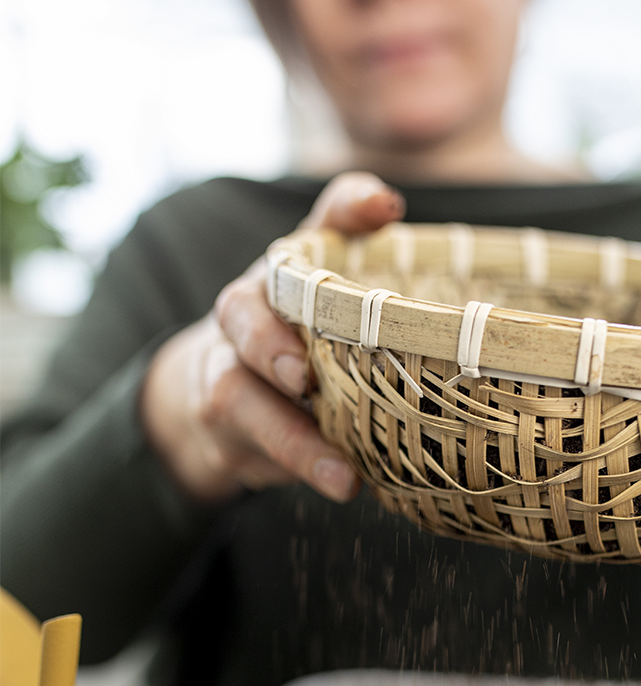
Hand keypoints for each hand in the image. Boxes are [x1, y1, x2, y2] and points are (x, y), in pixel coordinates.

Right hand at [140, 172, 404, 503]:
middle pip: (241, 314)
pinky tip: (342, 483)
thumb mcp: (320, 289)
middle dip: (270, 342)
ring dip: (291, 436)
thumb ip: (350, 238)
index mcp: (276, 273)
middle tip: (303, 374)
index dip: (345, 213)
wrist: (211, 400)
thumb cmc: (289, 336)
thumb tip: (385, 202)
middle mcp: (241, 317)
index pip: (308, 228)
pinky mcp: (230, 434)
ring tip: (342, 475)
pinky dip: (297, 467)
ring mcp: (226, 377)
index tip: (383, 212)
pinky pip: (256, 452)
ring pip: (239, 399)